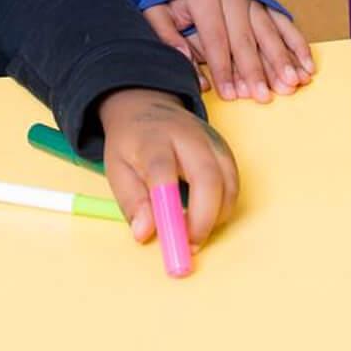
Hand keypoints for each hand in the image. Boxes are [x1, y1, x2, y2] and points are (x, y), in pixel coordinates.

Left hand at [96, 88, 239, 248]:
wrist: (148, 105)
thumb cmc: (131, 142)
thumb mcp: (116, 169)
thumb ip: (131, 202)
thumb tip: (145, 234)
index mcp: (153, 139)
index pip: (163, 170)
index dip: (168, 209)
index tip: (169, 240)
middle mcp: (188, 136)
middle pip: (207, 177)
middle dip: (203, 218)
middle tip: (190, 245)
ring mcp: (212, 140)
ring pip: (228, 182)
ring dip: (216, 215)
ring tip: (193, 231)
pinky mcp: (226, 149)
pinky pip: (234, 182)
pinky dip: (224, 206)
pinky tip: (206, 215)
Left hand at [143, 0, 313, 102]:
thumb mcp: (157, 7)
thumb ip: (166, 35)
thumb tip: (183, 60)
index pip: (216, 38)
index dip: (224, 68)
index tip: (231, 94)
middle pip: (246, 38)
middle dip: (257, 70)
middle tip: (265, 96)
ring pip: (269, 32)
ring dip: (282, 60)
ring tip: (291, 83)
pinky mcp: (265, 2)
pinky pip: (283, 24)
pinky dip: (297, 45)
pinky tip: (306, 64)